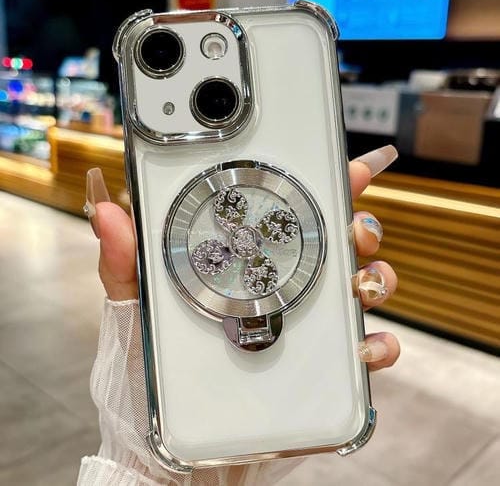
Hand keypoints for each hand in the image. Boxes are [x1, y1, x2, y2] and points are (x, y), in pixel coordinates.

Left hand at [85, 145, 399, 370]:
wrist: (161, 443)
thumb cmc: (150, 369)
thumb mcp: (138, 307)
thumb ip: (126, 262)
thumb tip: (110, 214)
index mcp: (251, 262)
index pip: (295, 214)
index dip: (328, 185)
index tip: (350, 167)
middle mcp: (286, 288)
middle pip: (342, 245)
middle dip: (363, 228)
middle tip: (355, 230)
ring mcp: (307, 327)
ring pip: (364, 291)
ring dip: (379, 280)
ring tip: (363, 286)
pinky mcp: (320, 370)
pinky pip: (364, 353)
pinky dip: (379, 346)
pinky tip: (364, 348)